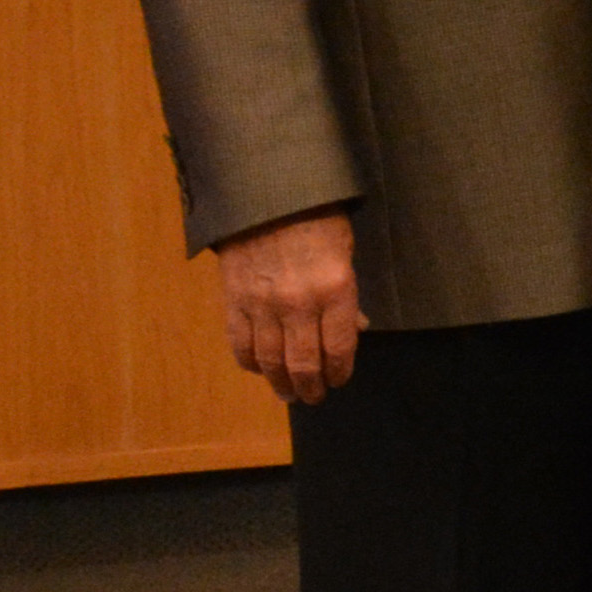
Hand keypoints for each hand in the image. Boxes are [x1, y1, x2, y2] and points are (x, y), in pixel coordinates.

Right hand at [215, 209, 364, 404]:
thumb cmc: (316, 219)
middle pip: (305, 363)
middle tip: (314, 397)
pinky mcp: (234, 300)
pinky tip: (260, 369)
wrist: (266, 195)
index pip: (340, 348)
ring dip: (281, 384)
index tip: (339, 380)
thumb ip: (348, 295)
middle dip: (311, 387)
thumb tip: (356, 329)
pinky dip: (250, 363)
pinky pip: (240, 344)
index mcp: (336, 290)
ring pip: (271, 361)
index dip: (340, 372)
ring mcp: (263, 305)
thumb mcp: (345, 254)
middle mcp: (300, 304)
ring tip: (289, 394)